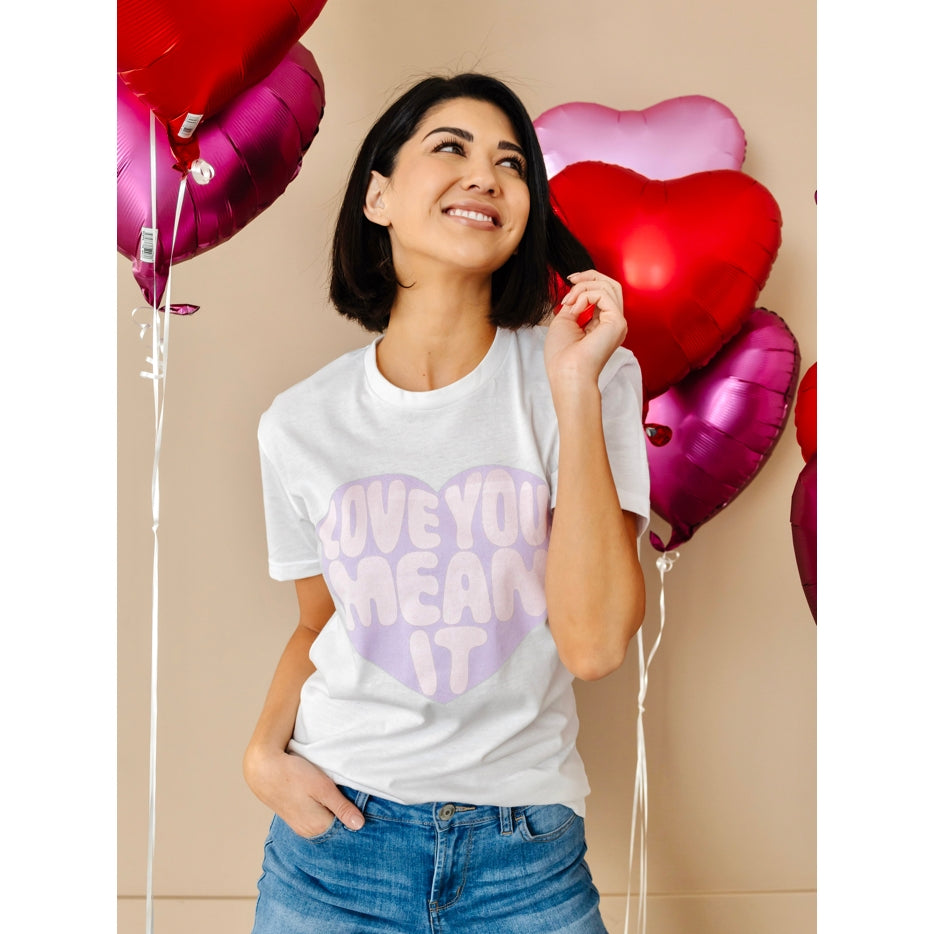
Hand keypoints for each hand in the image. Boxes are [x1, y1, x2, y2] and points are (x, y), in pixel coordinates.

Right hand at [244, 746, 364, 836]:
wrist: (263, 768)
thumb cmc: (294, 775)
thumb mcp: (323, 788)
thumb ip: (341, 807)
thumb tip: (359, 825)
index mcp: (318, 827)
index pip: (345, 829)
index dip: (354, 815)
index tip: (360, 803)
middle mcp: (308, 831)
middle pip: (335, 826)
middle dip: (344, 814)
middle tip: (349, 795)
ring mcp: (300, 825)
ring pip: (324, 820)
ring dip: (332, 810)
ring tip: (333, 793)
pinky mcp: (294, 817)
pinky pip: (314, 816)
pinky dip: (321, 808)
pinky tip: (321, 797)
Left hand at [544, 270, 627, 390]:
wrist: (566, 374)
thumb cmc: (562, 356)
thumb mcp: (564, 322)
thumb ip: (574, 305)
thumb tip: (577, 292)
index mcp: (604, 325)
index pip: (604, 293)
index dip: (587, 282)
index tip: (569, 281)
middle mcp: (614, 323)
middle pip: (611, 285)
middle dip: (590, 276)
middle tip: (571, 279)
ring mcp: (618, 322)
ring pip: (609, 286)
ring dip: (584, 287)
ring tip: (568, 301)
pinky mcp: (617, 322)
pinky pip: (603, 294)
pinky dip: (585, 295)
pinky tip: (574, 309)